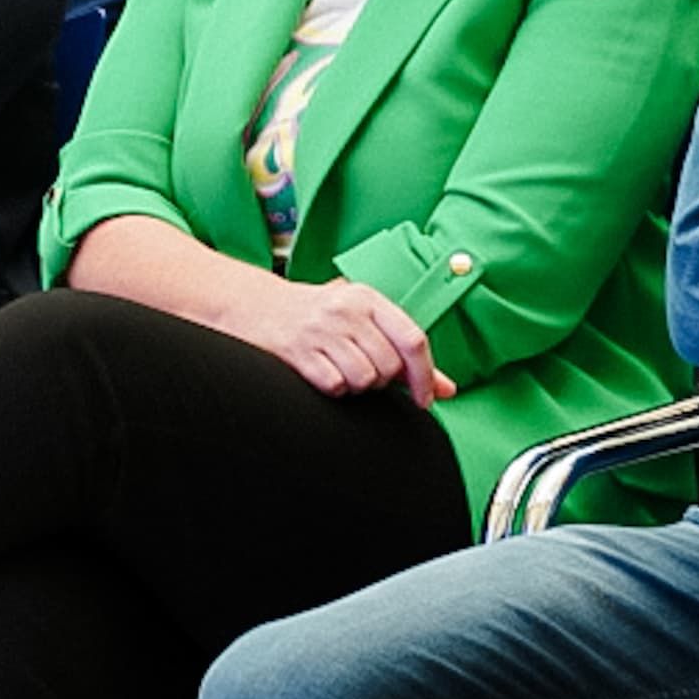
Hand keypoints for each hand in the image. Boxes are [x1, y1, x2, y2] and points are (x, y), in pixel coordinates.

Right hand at [218, 277, 452, 402]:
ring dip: (355, 385)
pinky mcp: (297, 351)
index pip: (414, 340)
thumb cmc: (315, 315)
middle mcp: (346, 310)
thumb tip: (447, 390)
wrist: (252, 305)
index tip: (424, 400)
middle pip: (389, 366)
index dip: (425, 376)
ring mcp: (320, 330)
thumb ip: (405, 352)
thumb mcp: (361, 320)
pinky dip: (332, 387)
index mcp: (368, 298)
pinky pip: (334, 386)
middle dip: (381, 380)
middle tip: (361, 369)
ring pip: (364, 380)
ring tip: (339, 369)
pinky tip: (320, 372)